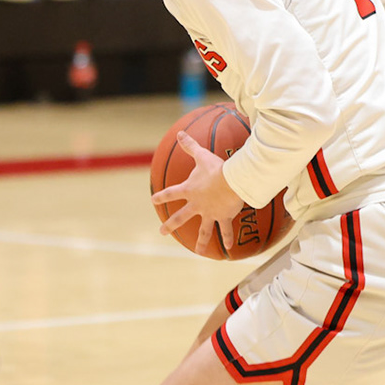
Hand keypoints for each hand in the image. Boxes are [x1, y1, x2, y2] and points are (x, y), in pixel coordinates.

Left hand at [149, 131, 244, 256]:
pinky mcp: (223, 216)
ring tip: (197, 250)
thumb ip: (190, 146)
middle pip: (180, 217)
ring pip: (203, 230)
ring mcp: (210, 213)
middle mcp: (197, 205)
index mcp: (189, 191)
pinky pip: (225, 229)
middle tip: (162, 232)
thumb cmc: (215, 168)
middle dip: (170, 225)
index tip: (153, 200)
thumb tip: (180, 133)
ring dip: (200, 241)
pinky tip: (229, 247)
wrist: (231, 182)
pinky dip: (228, 238)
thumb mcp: (201, 156)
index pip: (171, 193)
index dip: (162, 196)